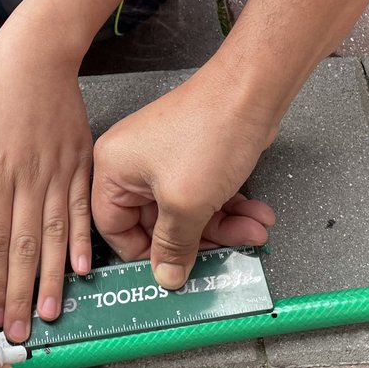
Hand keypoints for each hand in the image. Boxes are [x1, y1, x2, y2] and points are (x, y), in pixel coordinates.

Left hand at [0, 17, 93, 342]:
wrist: (40, 50)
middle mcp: (30, 180)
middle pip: (26, 248)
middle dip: (21, 295)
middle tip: (21, 333)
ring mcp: (60, 173)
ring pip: (57, 237)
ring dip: (53, 279)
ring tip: (51, 314)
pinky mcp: (80, 163)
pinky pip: (82, 210)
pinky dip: (84, 242)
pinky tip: (84, 270)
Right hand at [92, 65, 277, 287]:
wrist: (252, 91)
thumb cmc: (210, 131)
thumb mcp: (186, 204)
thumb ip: (174, 246)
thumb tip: (166, 277)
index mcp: (113, 168)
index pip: (114, 228)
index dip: (144, 253)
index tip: (172, 270)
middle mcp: (133, 163)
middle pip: (158, 223)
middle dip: (200, 239)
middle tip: (225, 252)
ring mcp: (164, 159)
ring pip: (188, 211)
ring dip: (223, 226)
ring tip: (254, 230)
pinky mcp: (192, 156)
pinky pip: (205, 195)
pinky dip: (229, 207)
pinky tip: (255, 213)